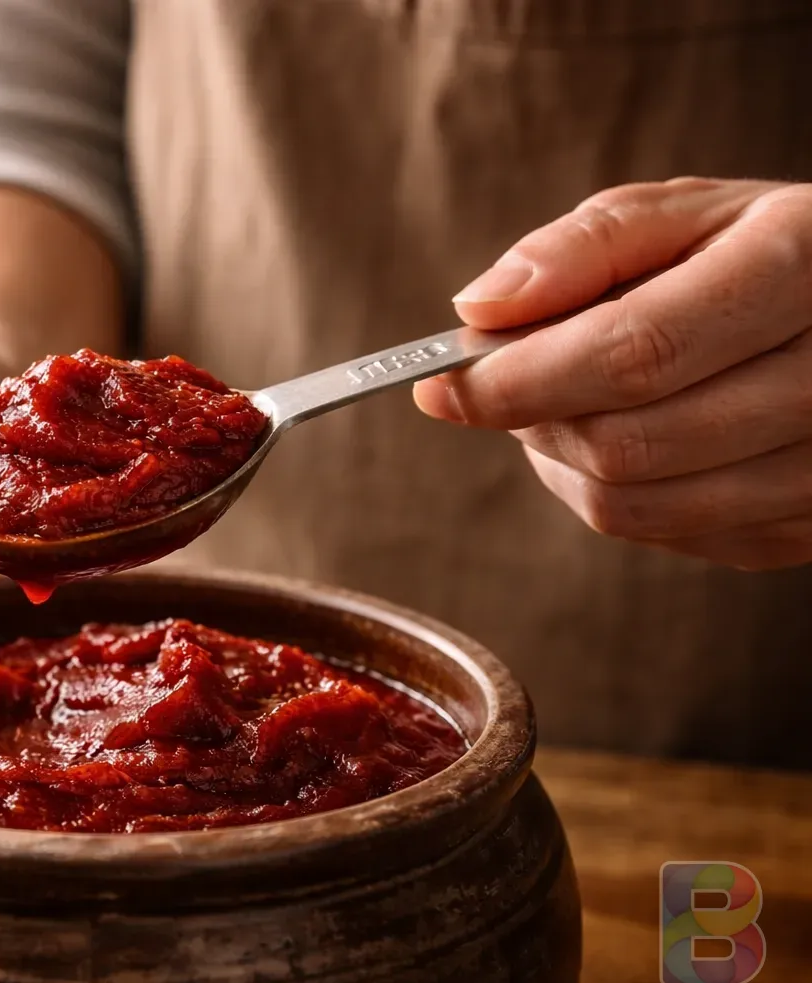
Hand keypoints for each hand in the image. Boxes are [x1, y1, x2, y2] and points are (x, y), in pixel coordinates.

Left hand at [415, 177, 811, 570]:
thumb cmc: (768, 250)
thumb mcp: (686, 214)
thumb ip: (581, 248)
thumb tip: (479, 309)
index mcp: (799, 271)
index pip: (632, 355)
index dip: (517, 380)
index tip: (438, 383)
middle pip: (626, 445)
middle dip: (533, 420)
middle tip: (508, 382)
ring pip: (636, 508)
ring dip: (563, 464)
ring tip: (566, 404)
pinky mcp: (811, 528)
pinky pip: (668, 536)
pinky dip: (614, 495)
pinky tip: (626, 437)